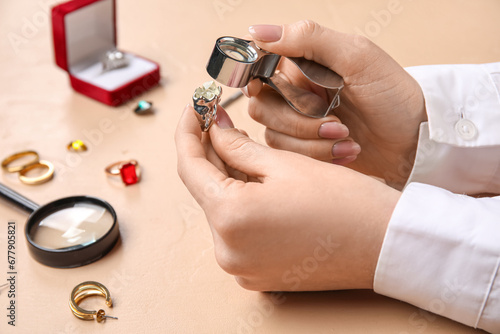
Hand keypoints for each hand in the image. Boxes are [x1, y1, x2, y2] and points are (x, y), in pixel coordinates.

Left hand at [175, 105, 399, 290]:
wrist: (385, 245)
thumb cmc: (344, 201)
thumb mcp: (284, 163)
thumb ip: (237, 145)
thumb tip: (213, 128)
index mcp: (230, 219)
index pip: (190, 166)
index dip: (188, 130)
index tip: (194, 106)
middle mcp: (227, 251)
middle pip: (206, 189)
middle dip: (210, 151)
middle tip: (217, 118)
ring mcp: (241, 267)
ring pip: (222, 209)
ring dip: (227, 175)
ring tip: (239, 143)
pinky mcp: (257, 273)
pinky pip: (238, 229)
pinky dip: (241, 201)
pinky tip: (254, 177)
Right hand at [245, 21, 426, 188]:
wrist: (415, 142)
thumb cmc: (393, 96)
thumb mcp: (357, 57)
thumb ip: (309, 39)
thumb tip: (258, 31)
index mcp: (304, 64)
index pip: (259, 64)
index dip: (254, 76)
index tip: (262, 87)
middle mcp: (296, 92)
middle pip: (261, 105)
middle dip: (298, 120)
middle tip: (336, 121)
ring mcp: (299, 123)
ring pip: (274, 134)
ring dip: (313, 140)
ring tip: (346, 137)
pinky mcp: (305, 150)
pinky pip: (290, 156)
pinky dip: (320, 155)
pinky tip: (348, 151)